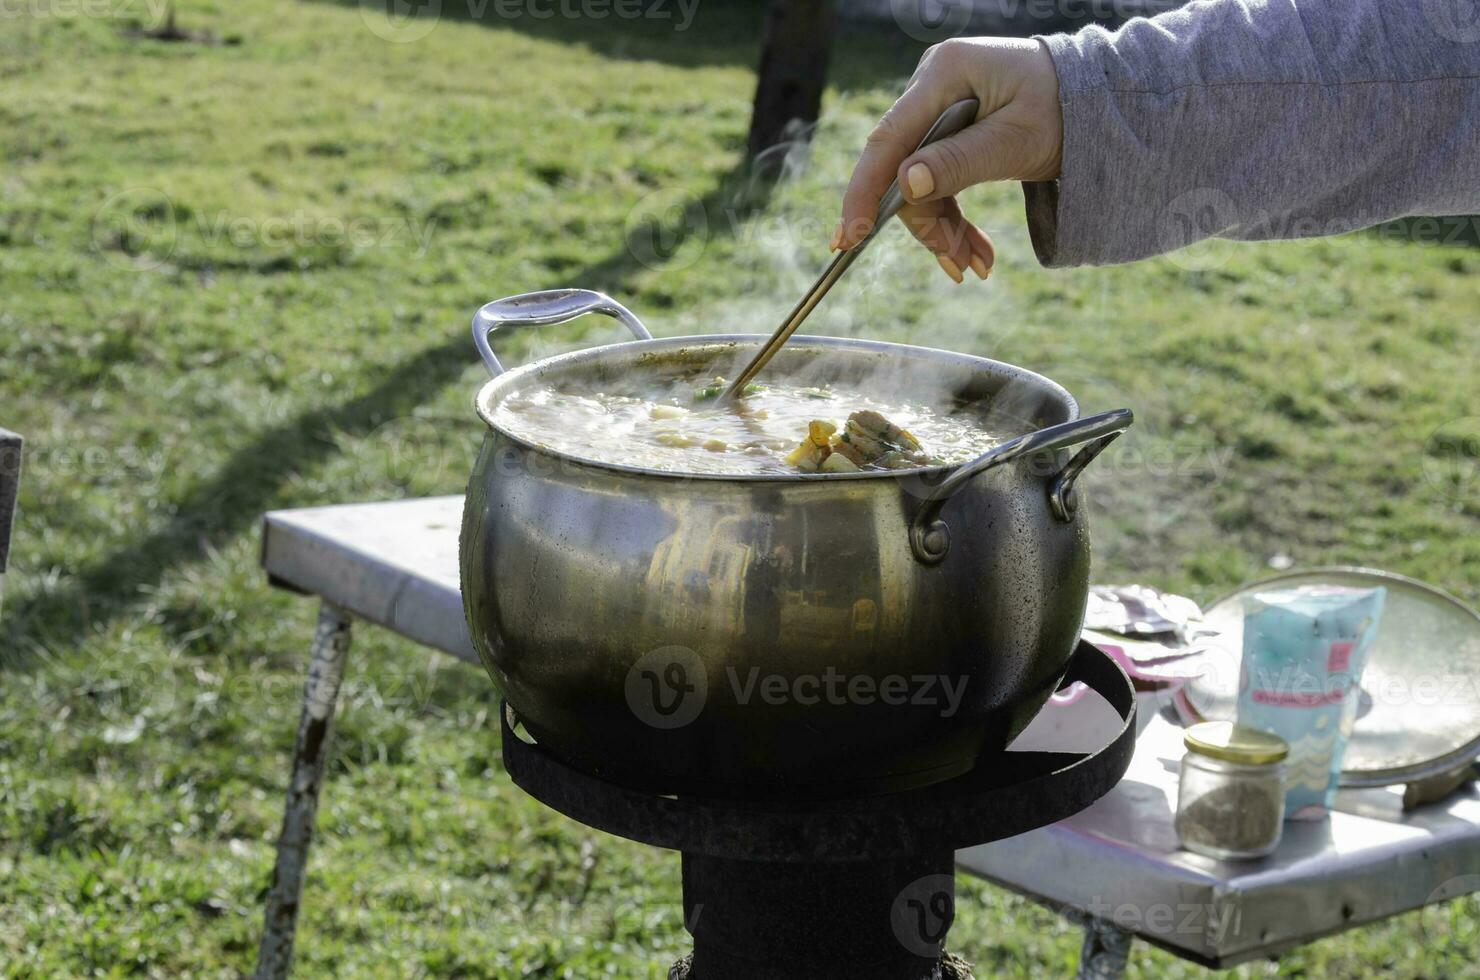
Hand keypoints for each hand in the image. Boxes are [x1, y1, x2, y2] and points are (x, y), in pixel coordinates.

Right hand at [831, 37, 1062, 281]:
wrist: (1101, 98)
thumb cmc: (1068, 109)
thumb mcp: (1016, 142)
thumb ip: (959, 162)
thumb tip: (905, 185)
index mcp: (944, 73)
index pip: (889, 140)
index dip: (865, 192)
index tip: (850, 237)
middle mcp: (933, 85)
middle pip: (904, 169)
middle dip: (928, 224)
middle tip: (959, 267)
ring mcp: (939, 106)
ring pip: (920, 183)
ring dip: (943, 229)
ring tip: (974, 266)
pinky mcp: (949, 129)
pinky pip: (938, 180)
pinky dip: (954, 217)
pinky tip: (973, 250)